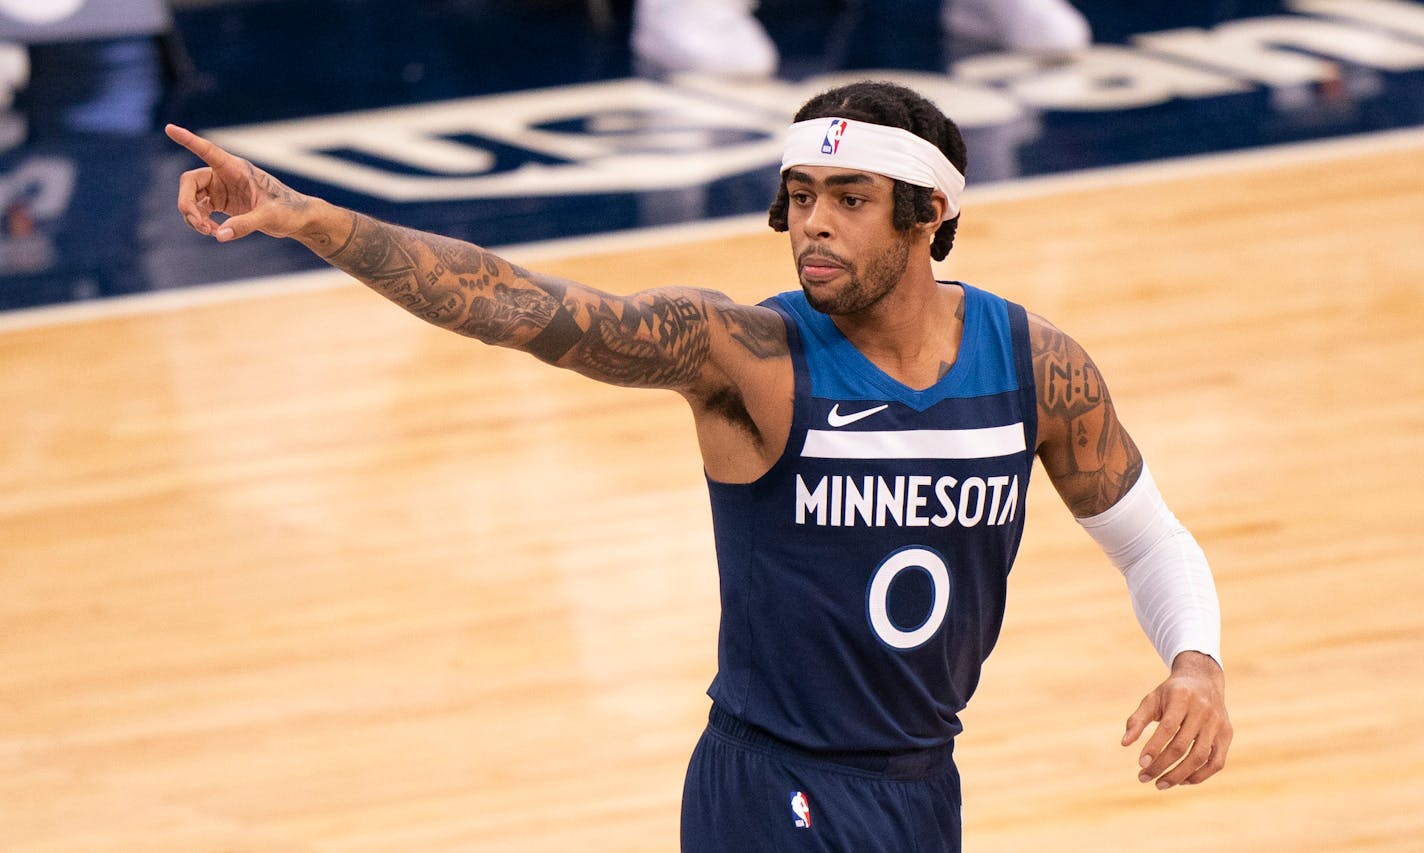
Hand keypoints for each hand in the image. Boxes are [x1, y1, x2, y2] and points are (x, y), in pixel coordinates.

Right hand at [166, 124, 315, 242]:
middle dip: (187, 204)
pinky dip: (201, 221)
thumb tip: (219, 235)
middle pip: (190, 182)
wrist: (298, 219)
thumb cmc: (290, 211)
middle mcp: (225, 175)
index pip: (207, 151)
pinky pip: (200, 209)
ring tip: (209, 231)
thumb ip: (245, 225)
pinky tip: (215, 232)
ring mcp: (222, 189)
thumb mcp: (269, 218)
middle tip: (199, 225)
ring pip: (192, 198)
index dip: (188, 140)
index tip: (169, 128)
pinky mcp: (222, 203)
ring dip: (193, 216)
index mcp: (237, 168)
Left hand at [1122, 651, 1231, 789]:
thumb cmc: (1171, 693)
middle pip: (1182, 746)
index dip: (1154, 747)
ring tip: (1160, 784)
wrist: (1203, 680)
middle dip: (1161, 765)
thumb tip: (1124, 743)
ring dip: (1179, 775)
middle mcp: (1203, 711)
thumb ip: (1137, 720)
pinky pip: (1216, 762)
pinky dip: (1200, 775)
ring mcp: (1218, 724)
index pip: (1167, 727)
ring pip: (1200, 757)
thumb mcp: (1152, 699)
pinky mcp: (1226, 735)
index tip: (1140, 764)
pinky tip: (1181, 781)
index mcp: (1182, 698)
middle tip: (1143, 778)